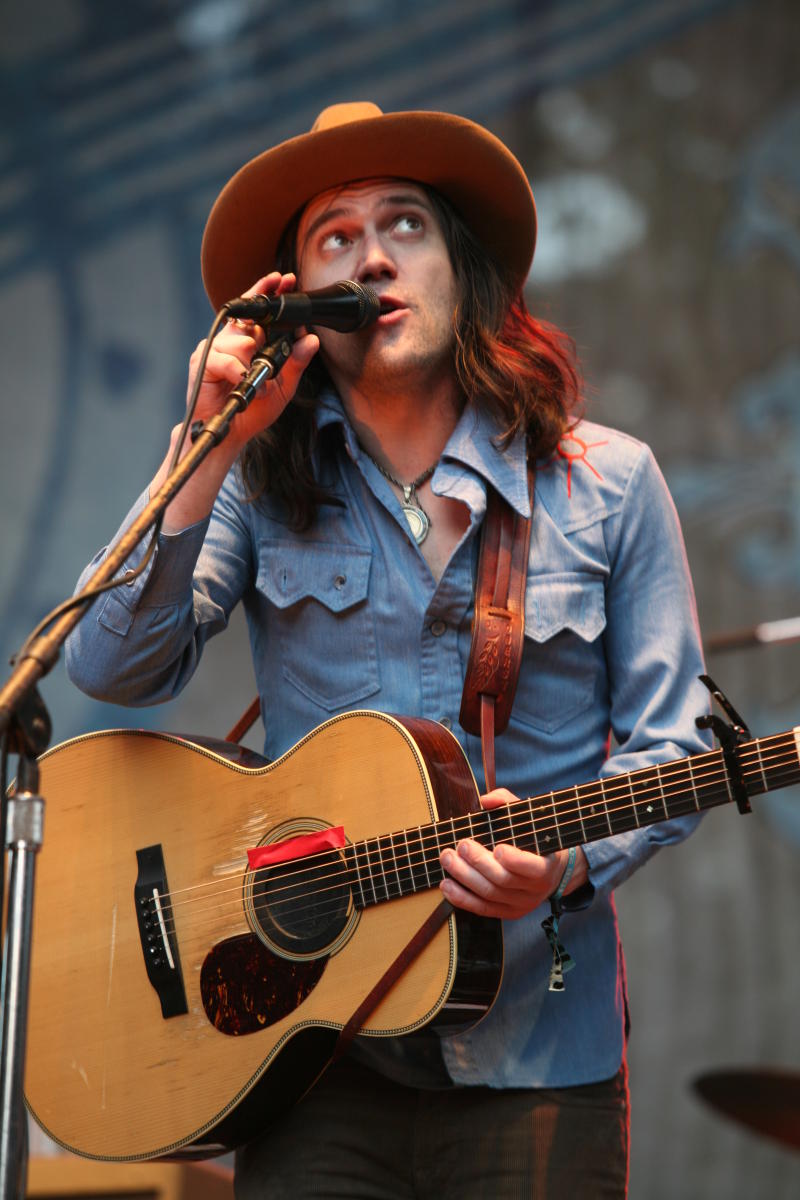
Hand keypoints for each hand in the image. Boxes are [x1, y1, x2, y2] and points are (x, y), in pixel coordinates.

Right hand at [153, 272, 318, 531]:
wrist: (229, 431)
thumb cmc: (251, 408)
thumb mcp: (282, 386)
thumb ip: (295, 363)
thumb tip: (311, 340)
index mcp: (248, 341)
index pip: (257, 309)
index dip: (268, 290)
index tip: (284, 278)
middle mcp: (230, 340)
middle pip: (245, 313)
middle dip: (262, 309)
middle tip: (277, 304)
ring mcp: (214, 349)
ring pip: (239, 338)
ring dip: (252, 359)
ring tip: (257, 379)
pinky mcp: (203, 364)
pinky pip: (223, 359)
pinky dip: (237, 371)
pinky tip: (242, 381)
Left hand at [439, 788, 587, 919]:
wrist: (551, 872)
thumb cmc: (534, 839)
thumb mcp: (529, 818)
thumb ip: (508, 803)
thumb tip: (486, 801)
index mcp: (546, 865)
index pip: (532, 867)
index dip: (515, 860)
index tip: (497, 848)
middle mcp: (535, 890)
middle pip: (503, 880)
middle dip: (479, 862)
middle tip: (461, 845)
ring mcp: (520, 904)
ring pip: (489, 894)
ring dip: (464, 876)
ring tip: (447, 859)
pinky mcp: (506, 913)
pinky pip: (481, 909)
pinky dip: (461, 898)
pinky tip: (446, 884)